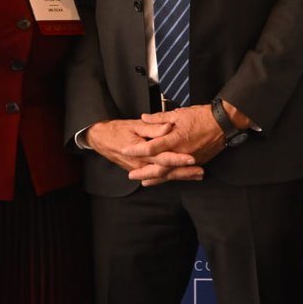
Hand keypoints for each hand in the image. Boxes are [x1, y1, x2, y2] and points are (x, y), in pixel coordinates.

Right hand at [85, 118, 201, 182]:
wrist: (101, 139)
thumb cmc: (117, 130)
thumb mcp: (134, 125)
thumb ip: (153, 128)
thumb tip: (168, 127)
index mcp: (141, 152)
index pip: (163, 157)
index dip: (178, 159)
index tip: (193, 158)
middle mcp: (141, 164)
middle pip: (166, 171)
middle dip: (184, 173)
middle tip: (201, 172)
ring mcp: (140, 169)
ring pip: (164, 176)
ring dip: (181, 176)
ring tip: (198, 175)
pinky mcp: (141, 170)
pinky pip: (158, 176)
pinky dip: (171, 177)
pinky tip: (183, 177)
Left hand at [121, 106, 224, 185]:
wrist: (224, 123)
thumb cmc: (202, 116)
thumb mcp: (179, 113)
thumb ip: (159, 118)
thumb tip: (144, 117)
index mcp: (175, 138)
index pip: (151, 147)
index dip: (136, 150)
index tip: (124, 150)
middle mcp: (181, 152)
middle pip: (159, 167)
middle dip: (144, 172)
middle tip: (131, 175)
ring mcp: (189, 159)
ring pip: (170, 173)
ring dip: (155, 178)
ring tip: (144, 181)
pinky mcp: (197, 162)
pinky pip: (180, 173)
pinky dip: (170, 177)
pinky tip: (163, 178)